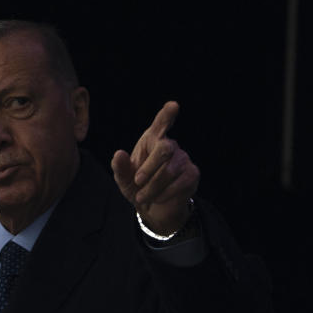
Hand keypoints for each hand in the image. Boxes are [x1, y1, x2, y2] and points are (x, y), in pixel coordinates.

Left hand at [111, 101, 199, 235]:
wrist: (153, 207)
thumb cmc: (137, 187)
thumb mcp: (124, 179)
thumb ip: (120, 167)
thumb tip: (119, 154)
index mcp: (152, 139)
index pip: (161, 123)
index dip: (167, 114)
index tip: (173, 105)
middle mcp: (170, 145)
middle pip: (165, 148)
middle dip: (149, 168)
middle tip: (137, 182)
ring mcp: (183, 159)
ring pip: (169, 170)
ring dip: (153, 187)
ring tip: (142, 196)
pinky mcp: (192, 174)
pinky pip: (179, 183)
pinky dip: (164, 194)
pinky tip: (158, 197)